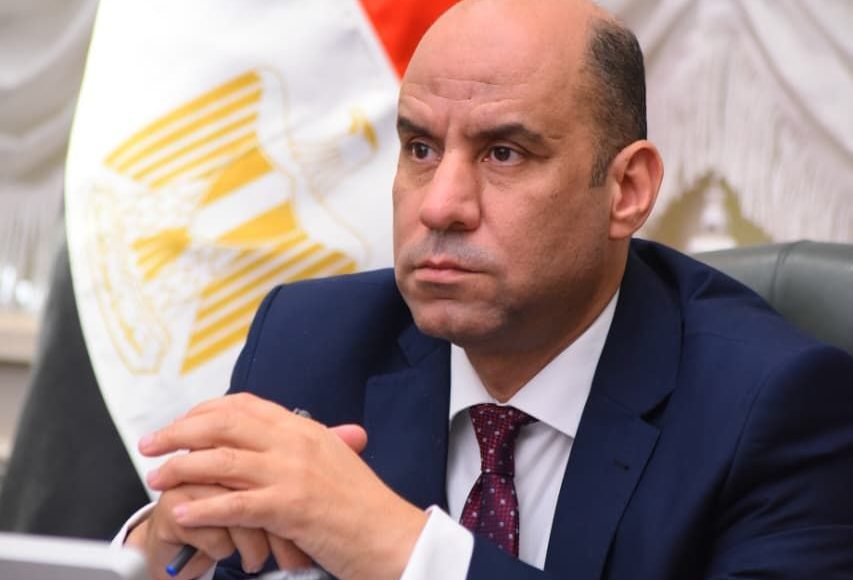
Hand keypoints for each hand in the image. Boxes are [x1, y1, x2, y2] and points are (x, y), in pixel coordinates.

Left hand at [140, 393, 427, 579]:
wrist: (392, 535)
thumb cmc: (363, 506)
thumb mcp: (335, 461)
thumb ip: (305, 446)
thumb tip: (273, 439)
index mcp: (305, 429)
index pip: (244, 405)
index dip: (204, 411)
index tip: (181, 423)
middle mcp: (296, 443)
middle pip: (225, 424)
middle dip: (180, 432)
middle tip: (152, 444)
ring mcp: (293, 473)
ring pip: (223, 460)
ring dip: (182, 468)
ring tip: (156, 479)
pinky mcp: (291, 506)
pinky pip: (236, 504)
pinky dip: (205, 508)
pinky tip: (183, 513)